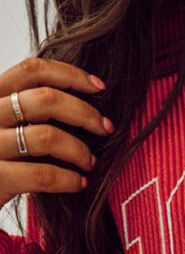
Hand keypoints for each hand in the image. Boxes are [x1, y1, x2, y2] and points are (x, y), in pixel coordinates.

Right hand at [0, 56, 113, 209]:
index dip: (70, 74)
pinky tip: (79, 183)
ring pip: (47, 136)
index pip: (32, 70)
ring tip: (90, 163)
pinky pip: (43, 174)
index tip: (99, 87)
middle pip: (46, 99)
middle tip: (105, 128)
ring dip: (79, 150)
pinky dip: (69, 179)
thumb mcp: (3, 125)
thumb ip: (27, 111)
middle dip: (85, 113)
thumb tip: (80, 103)